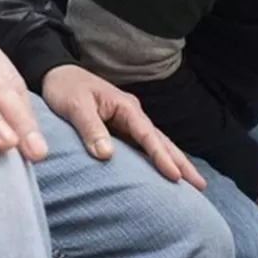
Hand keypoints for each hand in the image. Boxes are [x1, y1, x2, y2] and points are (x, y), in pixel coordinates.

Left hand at [42, 65, 205, 189]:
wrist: (57, 73)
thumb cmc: (65, 88)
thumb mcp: (75, 106)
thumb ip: (91, 128)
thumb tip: (106, 155)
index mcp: (125, 107)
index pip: (148, 136)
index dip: (161, 157)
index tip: (175, 177)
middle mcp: (132, 113)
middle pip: (161, 140)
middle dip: (181, 162)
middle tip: (200, 185)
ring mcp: (128, 120)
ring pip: (156, 143)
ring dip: (174, 161)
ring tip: (191, 182)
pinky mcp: (120, 126)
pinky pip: (143, 145)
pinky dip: (157, 158)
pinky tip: (163, 171)